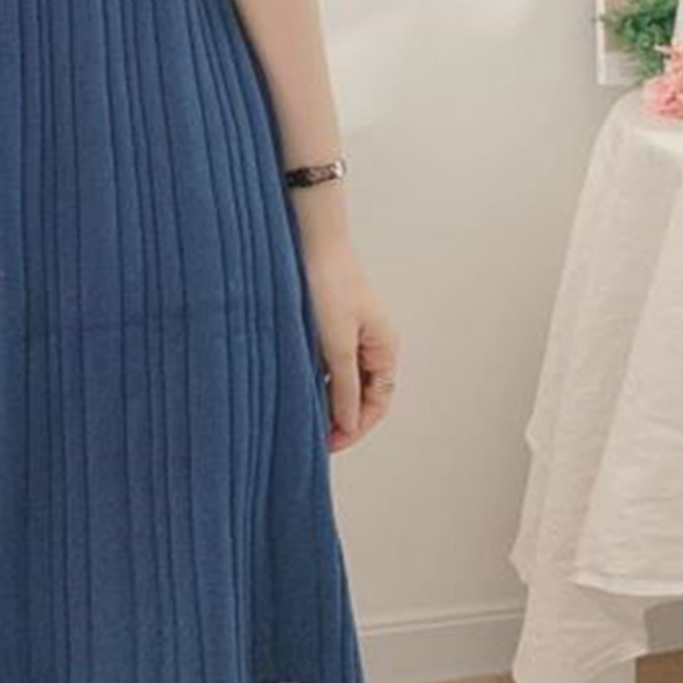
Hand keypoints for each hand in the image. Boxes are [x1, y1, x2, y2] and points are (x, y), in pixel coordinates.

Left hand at [297, 227, 397, 452]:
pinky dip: (318, 376)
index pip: (377, 402)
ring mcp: (352, 331)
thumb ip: (344, 386)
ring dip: (327, 397)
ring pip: (343, 377)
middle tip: (312, 436)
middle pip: (362, 393)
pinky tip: (297, 385)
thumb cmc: (328, 283)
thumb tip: (349, 423)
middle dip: (341, 416)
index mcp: (385, 347)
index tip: (329, 443)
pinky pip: (329, 360)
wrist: (311, 238)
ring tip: (302, 415)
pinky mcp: (331, 322)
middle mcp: (373, 341)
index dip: (355, 427)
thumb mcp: (337, 342)